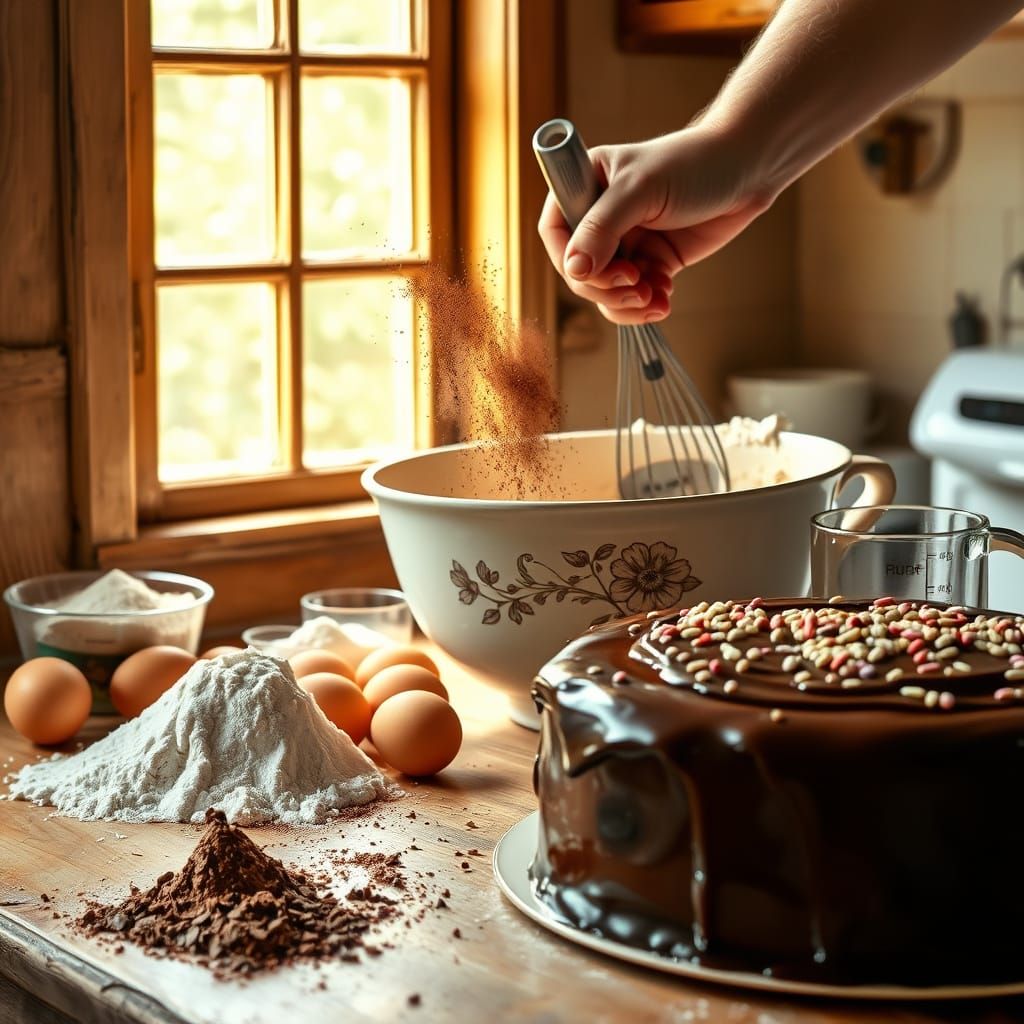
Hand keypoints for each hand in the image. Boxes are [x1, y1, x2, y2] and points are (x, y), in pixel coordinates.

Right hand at [537, 124, 776, 324]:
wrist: (746, 168)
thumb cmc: (693, 163)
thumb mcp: (640, 190)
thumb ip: (602, 229)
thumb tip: (573, 270)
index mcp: (586, 186)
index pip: (555, 233)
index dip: (569, 260)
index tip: (595, 272)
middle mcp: (601, 217)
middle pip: (580, 271)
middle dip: (605, 287)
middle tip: (636, 283)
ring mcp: (626, 242)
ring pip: (606, 291)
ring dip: (626, 303)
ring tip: (654, 297)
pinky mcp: (653, 261)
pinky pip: (635, 296)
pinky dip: (647, 304)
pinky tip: (665, 297)